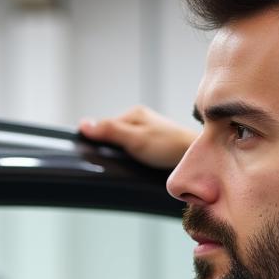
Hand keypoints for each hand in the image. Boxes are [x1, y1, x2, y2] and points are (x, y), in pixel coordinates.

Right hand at [78, 105, 195, 169]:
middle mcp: (139, 120)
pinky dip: (133, 158)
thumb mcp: (135, 139)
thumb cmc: (167, 146)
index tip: (98, 156)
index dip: (98, 142)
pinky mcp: (153, 144)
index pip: (103, 127)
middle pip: (113, 136)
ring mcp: (146, 132)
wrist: (196, 156)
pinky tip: (138, 165)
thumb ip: (110, 131)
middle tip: (118, 162)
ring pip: (123, 144)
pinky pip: (134, 150)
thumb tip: (82, 124)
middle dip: (111, 150)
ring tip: (129, 164)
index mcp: (133, 114)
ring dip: (123, 156)